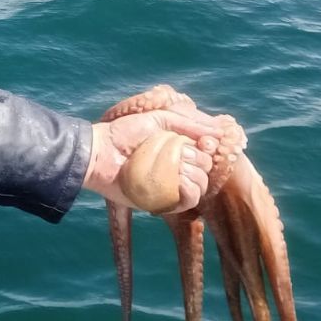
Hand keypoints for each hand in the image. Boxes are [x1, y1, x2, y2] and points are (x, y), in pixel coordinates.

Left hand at [83, 101, 245, 214]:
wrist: (101, 152)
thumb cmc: (124, 132)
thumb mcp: (159, 119)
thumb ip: (188, 123)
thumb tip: (219, 131)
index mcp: (177, 149)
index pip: (205, 151)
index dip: (209, 147)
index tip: (204, 142)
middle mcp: (176, 168)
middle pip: (206, 168)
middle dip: (199, 158)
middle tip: (180, 152)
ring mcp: (170, 185)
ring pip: (201, 185)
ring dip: (196, 173)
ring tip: (178, 166)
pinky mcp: (162, 201)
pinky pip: (188, 201)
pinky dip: (190, 190)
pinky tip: (180, 180)